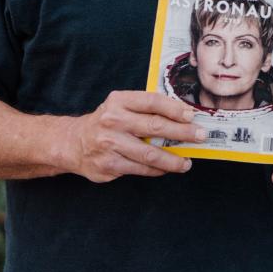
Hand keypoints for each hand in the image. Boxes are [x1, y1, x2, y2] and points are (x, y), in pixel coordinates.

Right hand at [62, 90, 202, 182]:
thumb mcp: (121, 106)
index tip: (191, 115)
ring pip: (149, 154)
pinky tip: (167, 168)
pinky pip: (140, 169)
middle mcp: (113, 121)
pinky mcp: (109, 165)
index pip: (152, 102)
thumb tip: (182, 116)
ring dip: (173, 159)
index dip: (174, 108)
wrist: (73, 143)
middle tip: (200, 136)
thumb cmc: (107, 122)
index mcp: (119, 101)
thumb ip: (146, 108)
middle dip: (182, 133)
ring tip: (186, 162)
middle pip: (154, 127)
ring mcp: (110, 144)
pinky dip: (157, 170)